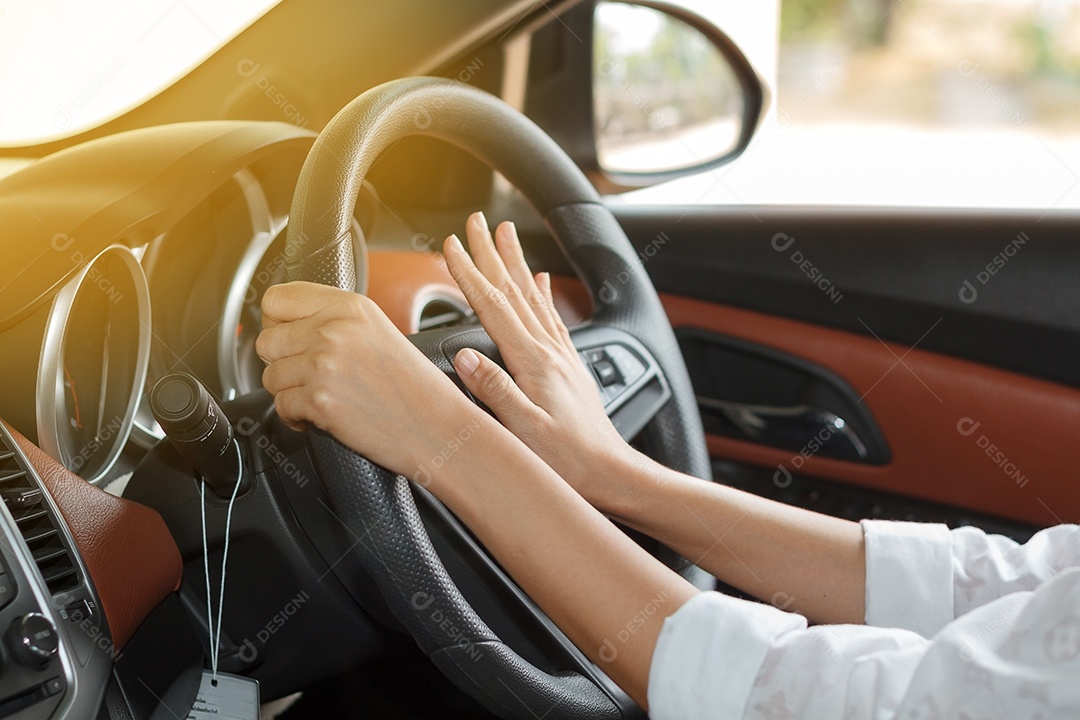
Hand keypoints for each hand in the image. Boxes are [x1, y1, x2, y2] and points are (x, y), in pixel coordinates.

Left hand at [255, 281, 482, 478]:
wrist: (436, 427)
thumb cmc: (415, 386)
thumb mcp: (378, 331)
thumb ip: (335, 321)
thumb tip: (290, 325)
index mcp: (349, 307)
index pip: (277, 299)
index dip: (277, 322)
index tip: (289, 337)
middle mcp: (333, 331)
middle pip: (267, 341)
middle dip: (282, 362)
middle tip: (307, 374)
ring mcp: (324, 365)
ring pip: (270, 376)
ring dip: (289, 391)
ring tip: (319, 396)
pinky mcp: (319, 400)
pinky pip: (281, 406)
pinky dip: (296, 417)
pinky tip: (321, 414)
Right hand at [444, 212, 639, 504]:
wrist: (611, 473)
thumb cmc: (569, 460)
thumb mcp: (525, 431)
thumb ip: (495, 391)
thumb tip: (466, 356)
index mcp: (533, 363)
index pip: (494, 306)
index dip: (470, 274)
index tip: (451, 246)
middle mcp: (549, 351)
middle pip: (514, 290)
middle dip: (491, 252)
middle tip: (476, 221)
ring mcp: (561, 356)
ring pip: (533, 297)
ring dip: (516, 262)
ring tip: (506, 234)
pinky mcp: (568, 366)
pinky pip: (552, 318)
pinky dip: (543, 294)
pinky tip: (543, 281)